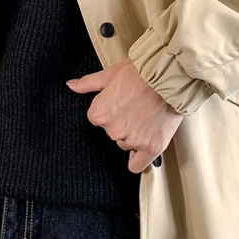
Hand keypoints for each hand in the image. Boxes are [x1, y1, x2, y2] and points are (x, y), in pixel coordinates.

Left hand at [66, 58, 183, 172]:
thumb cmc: (139, 73)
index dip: (110, 110)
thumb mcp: (108, 74)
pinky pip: (138, 165)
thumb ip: (87, 83)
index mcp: (99, 114)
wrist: (166, 76)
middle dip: (122, 122)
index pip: (98, 119)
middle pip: (112, 133)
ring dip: (133, 135)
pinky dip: (139, 159)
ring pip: (126, 145)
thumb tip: (71, 85)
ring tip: (146, 117)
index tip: (121, 103)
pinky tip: (143, 147)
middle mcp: (113, 130)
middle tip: (135, 108)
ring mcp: (132, 140)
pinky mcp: (151, 147)